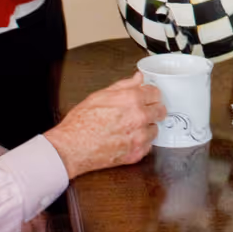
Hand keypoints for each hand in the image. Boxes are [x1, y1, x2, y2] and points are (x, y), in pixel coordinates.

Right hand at [44, 73, 161, 176]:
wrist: (72, 147)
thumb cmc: (81, 122)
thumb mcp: (100, 96)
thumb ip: (124, 85)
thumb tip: (138, 78)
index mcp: (131, 99)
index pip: (155, 93)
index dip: (150, 94)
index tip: (147, 97)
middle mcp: (139, 117)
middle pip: (160, 110)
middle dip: (153, 109)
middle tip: (141, 112)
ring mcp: (139, 137)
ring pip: (155, 129)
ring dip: (146, 127)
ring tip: (129, 128)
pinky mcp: (137, 153)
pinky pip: (148, 146)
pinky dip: (140, 143)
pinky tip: (126, 139)